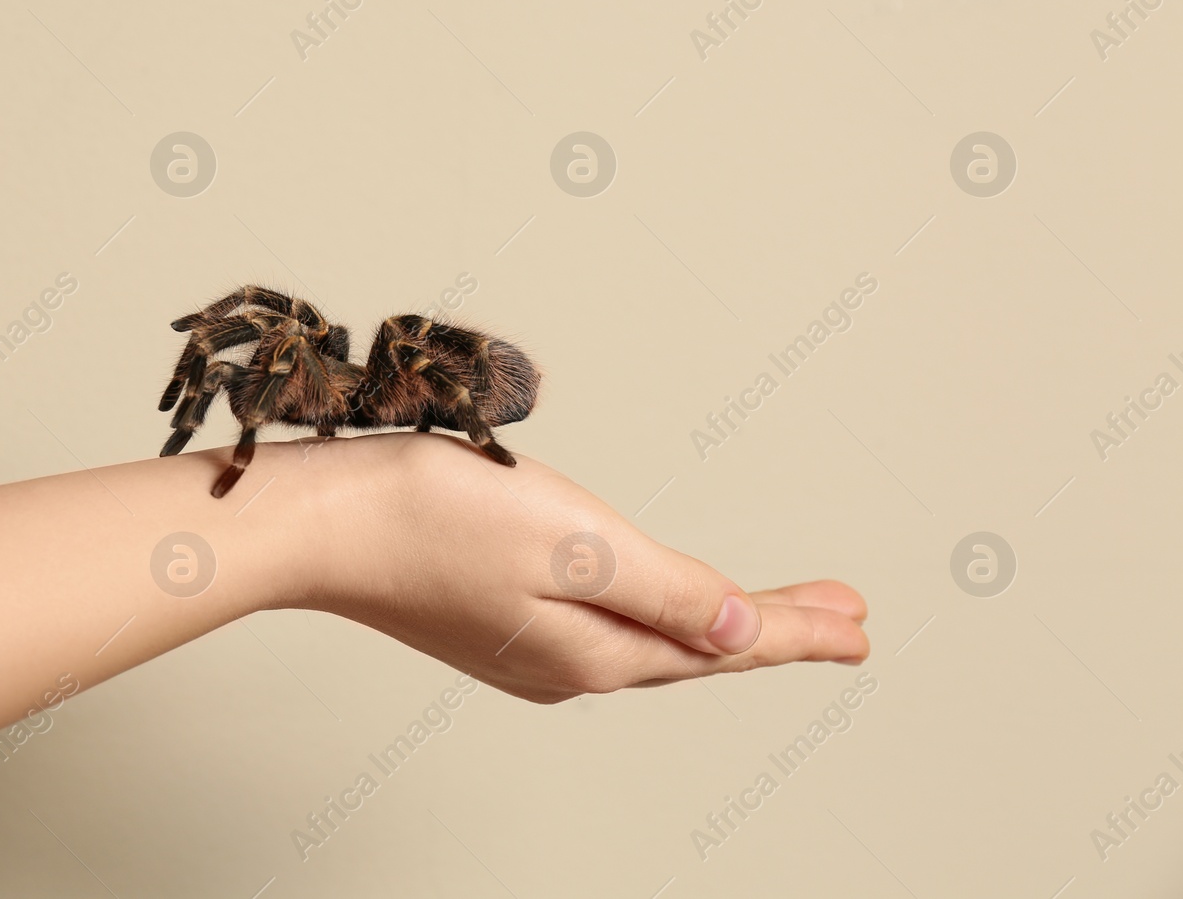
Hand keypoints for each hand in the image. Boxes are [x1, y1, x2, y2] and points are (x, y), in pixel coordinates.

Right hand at [298, 433, 868, 702]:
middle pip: (695, 648)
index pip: (724, 644)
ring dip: (718, 620)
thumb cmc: (434, 518)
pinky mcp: (496, 620)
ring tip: (771, 609)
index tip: (859, 624)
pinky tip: (661, 605)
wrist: (324, 521)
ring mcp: (528, 648)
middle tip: (842, 617)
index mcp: (596, 650)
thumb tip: (743, 634)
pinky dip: (658, 613)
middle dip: (773, 628)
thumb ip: (667, 592)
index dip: (798, 630)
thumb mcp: (575, 545)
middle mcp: (567, 664)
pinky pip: (608, 627)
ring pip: (652, 640)